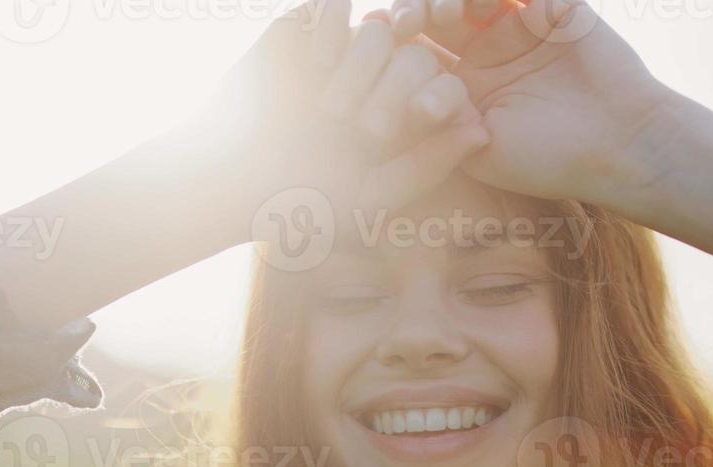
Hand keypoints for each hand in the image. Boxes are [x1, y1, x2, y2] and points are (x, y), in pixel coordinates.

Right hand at [191, 0, 490, 227]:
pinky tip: (316, 62)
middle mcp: (377, 82)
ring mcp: (340, 53)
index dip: (435, 102)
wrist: (229, 180)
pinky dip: (333, 24)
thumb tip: (483, 131)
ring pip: (379, 30)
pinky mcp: (304, 29)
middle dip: (393, 92)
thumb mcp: (372, 196)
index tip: (418, 123)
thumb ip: (428, 166)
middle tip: (362, 128)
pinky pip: (333, 4)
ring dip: (361, 66)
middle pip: (415, 57)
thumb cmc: (302, 201)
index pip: (441, 91)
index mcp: (401, 121)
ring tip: (331, 107)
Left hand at [404, 0, 682, 213]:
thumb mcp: (475, 146)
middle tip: (406, 24)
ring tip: (441, 12)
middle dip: (412, 10)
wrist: (618, 146)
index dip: (390, 41)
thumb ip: (434, 119)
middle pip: (433, 11)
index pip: (414, 50)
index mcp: (463, 85)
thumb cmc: (547, 160)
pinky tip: (475, 3)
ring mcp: (518, 24)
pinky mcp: (553, 5)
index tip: (370, 40)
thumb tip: (385, 92)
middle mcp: (486, 50)